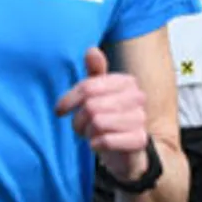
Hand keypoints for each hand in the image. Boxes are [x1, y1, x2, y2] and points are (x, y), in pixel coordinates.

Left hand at [55, 47, 150, 180]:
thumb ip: (94, 73)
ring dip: (87, 133)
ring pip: (97, 123)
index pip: (88, 87)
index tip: (60, 111)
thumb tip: (91, 50)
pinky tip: (98, 144)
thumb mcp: (98, 94)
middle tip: (80, 127)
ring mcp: (141, 118)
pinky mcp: (139, 140)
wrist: (127, 151)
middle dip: (78, 121)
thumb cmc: (108, 118)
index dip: (69, 100)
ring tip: (91, 134)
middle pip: (90, 106)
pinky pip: (106, 140)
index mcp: (126, 81)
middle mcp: (137, 97)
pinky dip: (96, 145)